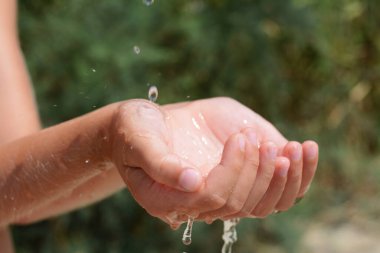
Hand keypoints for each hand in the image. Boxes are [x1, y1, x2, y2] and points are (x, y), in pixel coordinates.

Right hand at [110, 97, 317, 224]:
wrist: (148, 124)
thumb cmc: (138, 130)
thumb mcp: (141, 141)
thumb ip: (161, 163)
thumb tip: (192, 182)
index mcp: (172, 200)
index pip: (212, 198)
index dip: (233, 172)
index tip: (240, 138)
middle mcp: (201, 203)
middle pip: (243, 203)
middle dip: (259, 171)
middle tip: (257, 137)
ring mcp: (224, 191)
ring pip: (266, 205)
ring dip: (287, 177)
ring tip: (296, 147)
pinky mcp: (241, 177)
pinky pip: (276, 193)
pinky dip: (297, 175)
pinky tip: (304, 148)